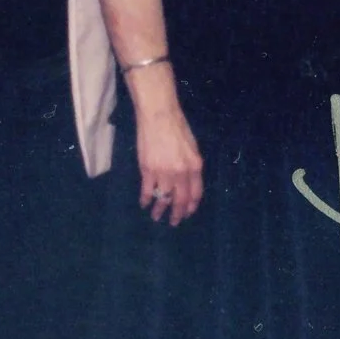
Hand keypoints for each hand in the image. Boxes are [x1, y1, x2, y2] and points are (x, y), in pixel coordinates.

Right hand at [134, 101, 203, 226]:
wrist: (159, 116)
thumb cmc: (178, 127)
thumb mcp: (192, 147)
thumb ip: (191, 166)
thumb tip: (187, 181)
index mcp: (195, 167)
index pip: (195, 193)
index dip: (191, 206)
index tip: (187, 213)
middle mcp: (181, 173)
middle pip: (180, 200)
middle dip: (177, 214)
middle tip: (173, 222)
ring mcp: (164, 173)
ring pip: (163, 198)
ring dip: (159, 210)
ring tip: (156, 217)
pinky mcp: (147, 170)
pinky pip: (147, 190)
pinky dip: (145, 199)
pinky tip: (144, 204)